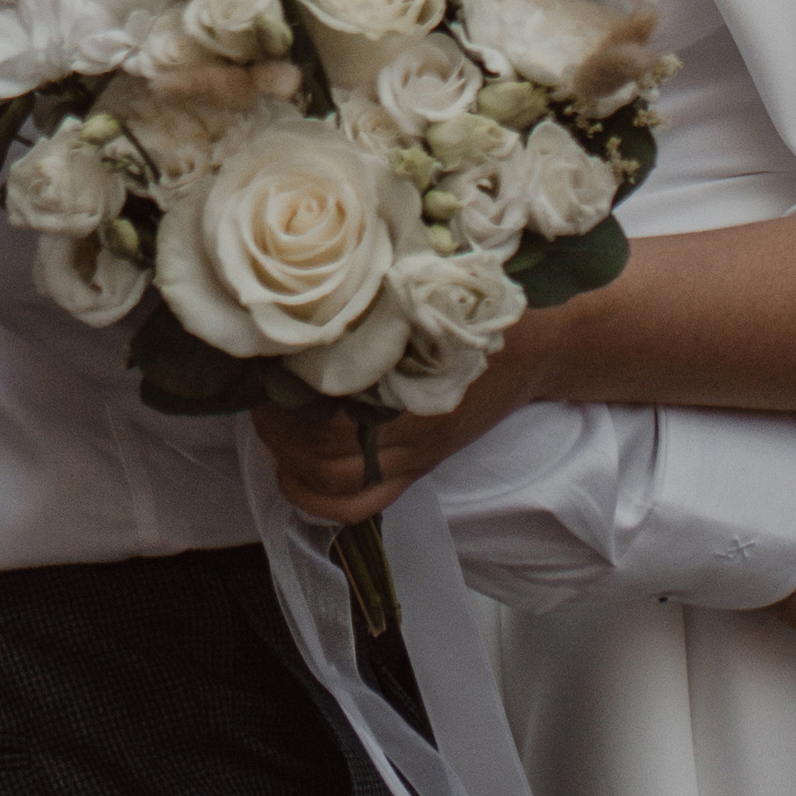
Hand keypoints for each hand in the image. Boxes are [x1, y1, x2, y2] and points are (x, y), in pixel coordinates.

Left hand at [251, 324, 548, 524]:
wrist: (536, 348)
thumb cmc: (479, 308)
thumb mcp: (428, 289)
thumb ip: (375, 302)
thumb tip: (309, 296)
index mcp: (412, 380)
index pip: (331, 409)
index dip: (287, 396)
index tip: (264, 369)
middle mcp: (413, 430)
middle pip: (324, 452)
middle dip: (279, 429)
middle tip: (258, 398)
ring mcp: (416, 456)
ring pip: (336, 484)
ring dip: (291, 463)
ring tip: (273, 430)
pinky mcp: (420, 470)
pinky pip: (362, 506)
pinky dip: (318, 500)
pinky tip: (294, 475)